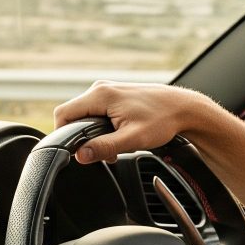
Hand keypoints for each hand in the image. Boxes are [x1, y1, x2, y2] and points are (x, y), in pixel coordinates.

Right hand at [54, 81, 208, 163]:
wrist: (183, 108)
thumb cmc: (162, 120)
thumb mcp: (132, 139)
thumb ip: (104, 147)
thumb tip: (80, 155)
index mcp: (100, 95)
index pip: (63, 114)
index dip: (62, 134)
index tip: (74, 151)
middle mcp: (100, 88)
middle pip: (73, 115)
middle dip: (82, 137)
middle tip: (99, 153)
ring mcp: (107, 90)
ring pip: (85, 115)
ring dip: (93, 134)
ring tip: (113, 147)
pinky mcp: (115, 95)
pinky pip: (97, 112)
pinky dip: (102, 128)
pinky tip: (117, 138)